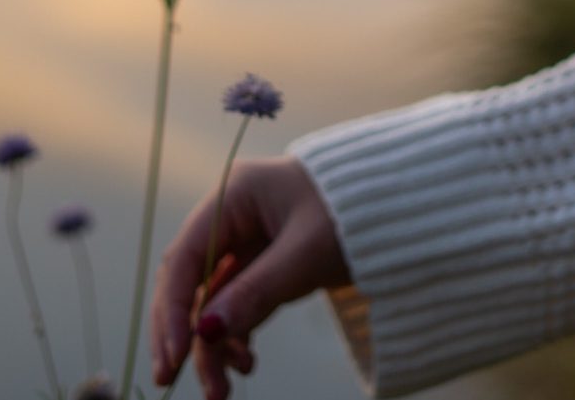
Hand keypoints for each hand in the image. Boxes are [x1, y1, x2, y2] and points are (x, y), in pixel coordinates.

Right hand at [149, 156, 351, 398]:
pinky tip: (245, 364)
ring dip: (211, 346)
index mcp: (235, 194)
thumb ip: (256, 291)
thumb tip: (204, 334)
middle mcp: (233, 215)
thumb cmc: (355, 214)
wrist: (402, 207)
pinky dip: (235, 336)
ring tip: (221, 393)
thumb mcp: (306, 254)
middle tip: (173, 381)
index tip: (172, 359)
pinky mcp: (264, 264)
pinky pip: (234, 304)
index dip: (173, 309)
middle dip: (184, 333)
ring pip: (211, 299)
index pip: (187, 257)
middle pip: (189, 280)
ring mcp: (247, 240)